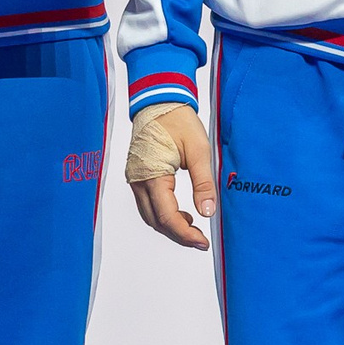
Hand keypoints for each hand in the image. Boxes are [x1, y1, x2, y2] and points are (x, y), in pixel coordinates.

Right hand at [126, 104, 216, 249]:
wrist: (160, 102)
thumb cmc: (178, 121)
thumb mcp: (199, 151)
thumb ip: (204, 183)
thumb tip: (208, 212)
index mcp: (152, 176)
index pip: (167, 217)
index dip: (185, 234)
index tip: (202, 242)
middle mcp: (138, 181)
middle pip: (156, 221)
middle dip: (178, 234)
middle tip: (201, 240)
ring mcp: (135, 179)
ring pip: (150, 214)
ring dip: (170, 225)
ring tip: (193, 226)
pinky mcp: (138, 176)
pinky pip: (148, 203)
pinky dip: (163, 213)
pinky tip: (181, 212)